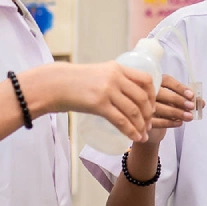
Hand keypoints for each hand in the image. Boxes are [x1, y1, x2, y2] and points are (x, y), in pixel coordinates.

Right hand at [19, 62, 153, 140]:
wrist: (53, 84)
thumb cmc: (74, 81)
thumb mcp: (99, 73)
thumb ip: (113, 79)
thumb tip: (127, 94)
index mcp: (117, 68)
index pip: (146, 80)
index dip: (153, 95)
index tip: (153, 106)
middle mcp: (115, 77)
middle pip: (142, 97)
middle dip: (149, 114)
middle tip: (149, 125)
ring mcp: (107, 90)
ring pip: (134, 111)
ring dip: (141, 125)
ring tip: (142, 134)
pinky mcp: (98, 104)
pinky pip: (121, 120)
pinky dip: (131, 131)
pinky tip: (135, 137)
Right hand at [144, 75, 196, 140]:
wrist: (152, 128)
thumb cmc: (165, 109)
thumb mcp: (176, 102)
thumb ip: (189, 100)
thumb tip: (201, 103)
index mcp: (156, 82)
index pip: (167, 81)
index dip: (180, 88)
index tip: (191, 95)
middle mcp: (148, 92)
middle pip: (163, 94)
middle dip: (179, 100)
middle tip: (191, 107)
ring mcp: (143, 106)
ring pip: (160, 108)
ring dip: (177, 112)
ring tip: (189, 117)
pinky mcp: (143, 120)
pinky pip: (156, 121)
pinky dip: (169, 122)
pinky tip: (179, 123)